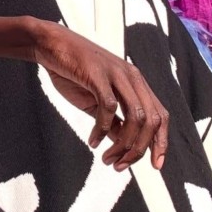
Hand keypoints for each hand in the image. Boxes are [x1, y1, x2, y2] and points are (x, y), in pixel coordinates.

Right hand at [30, 19, 168, 170]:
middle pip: (151, 120)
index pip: (160, 116)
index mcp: (136, 82)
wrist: (50, 45)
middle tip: (121, 166)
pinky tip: (93, 141)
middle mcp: (132, 77)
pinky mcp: (98, 74)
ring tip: (108, 158)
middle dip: (139, 149)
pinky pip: (109, 108)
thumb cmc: (73, 72)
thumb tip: (124, 143)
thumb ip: (113, 120)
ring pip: (135, 116)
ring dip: (123, 144)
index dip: (161, 142)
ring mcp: (116, 74)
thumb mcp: (96, 101)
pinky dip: (102, 129)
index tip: (155, 166)